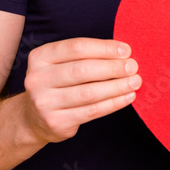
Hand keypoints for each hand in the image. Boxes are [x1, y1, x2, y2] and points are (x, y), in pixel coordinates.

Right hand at [21, 37, 141, 143]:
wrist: (34, 118)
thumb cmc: (58, 83)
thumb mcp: (61, 64)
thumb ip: (86, 56)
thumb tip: (124, 53)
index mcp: (40, 57)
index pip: (76, 48)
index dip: (103, 48)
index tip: (126, 50)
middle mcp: (37, 79)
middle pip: (82, 70)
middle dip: (112, 68)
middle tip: (133, 67)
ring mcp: (44, 102)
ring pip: (88, 93)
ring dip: (116, 86)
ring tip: (135, 82)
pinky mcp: (56, 122)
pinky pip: (91, 111)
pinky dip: (113, 103)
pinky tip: (127, 97)